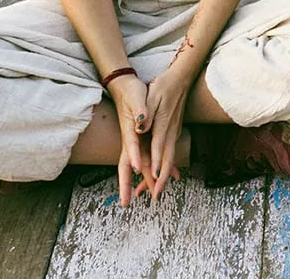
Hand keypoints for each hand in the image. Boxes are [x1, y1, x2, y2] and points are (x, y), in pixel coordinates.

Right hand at [108, 73, 155, 206]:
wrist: (125, 86)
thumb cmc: (132, 92)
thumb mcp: (137, 97)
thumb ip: (139, 111)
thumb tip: (140, 123)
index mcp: (130, 131)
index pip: (131, 148)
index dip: (135, 158)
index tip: (138, 170)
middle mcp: (131, 140)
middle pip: (130, 165)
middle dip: (127, 184)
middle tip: (126, 202)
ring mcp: (136, 142)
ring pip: (141, 165)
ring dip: (145, 180)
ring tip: (151, 195)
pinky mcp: (142, 140)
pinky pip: (148, 159)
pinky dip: (155, 168)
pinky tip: (164, 177)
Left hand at [143, 60, 194, 199]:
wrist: (181, 78)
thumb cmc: (164, 86)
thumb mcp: (153, 97)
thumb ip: (146, 114)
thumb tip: (140, 129)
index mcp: (164, 124)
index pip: (159, 147)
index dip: (157, 163)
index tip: (154, 178)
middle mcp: (171, 131)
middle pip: (168, 158)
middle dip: (163, 178)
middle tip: (157, 195)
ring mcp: (174, 132)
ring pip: (170, 157)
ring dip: (165, 175)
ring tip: (157, 190)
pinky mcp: (174, 131)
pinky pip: (171, 152)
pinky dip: (167, 165)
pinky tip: (164, 173)